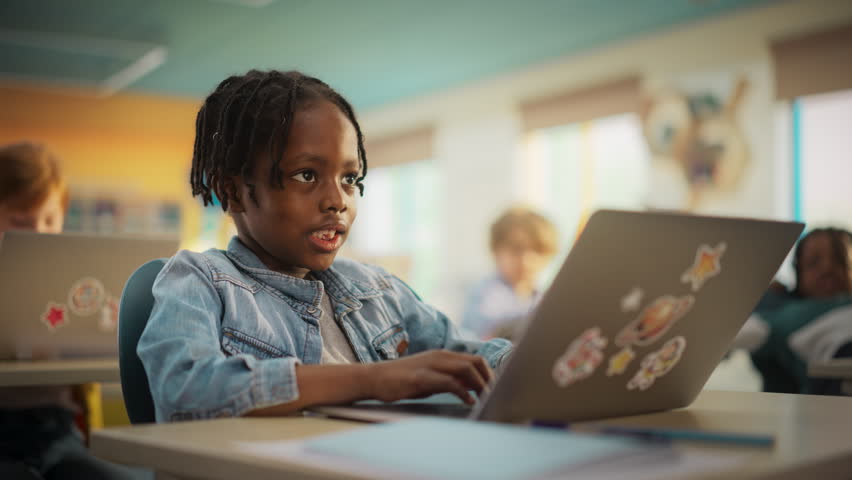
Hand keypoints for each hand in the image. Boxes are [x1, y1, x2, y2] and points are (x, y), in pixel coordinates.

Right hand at [365, 350, 493, 404]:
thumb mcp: (430, 379)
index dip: (489, 374)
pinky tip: (468, 401)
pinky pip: (449, 382)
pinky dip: (463, 392)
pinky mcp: (422, 377)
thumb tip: (472, 388)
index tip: (496, 389)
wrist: (374, 378)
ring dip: (480, 384)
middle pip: (475, 362)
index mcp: (443, 356)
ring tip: (486, 398)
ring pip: (466, 369)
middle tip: (495, 396)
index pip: (475, 360)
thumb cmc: (402, 380)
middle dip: (489, 379)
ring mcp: (431, 365)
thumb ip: (450, 381)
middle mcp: (440, 356)